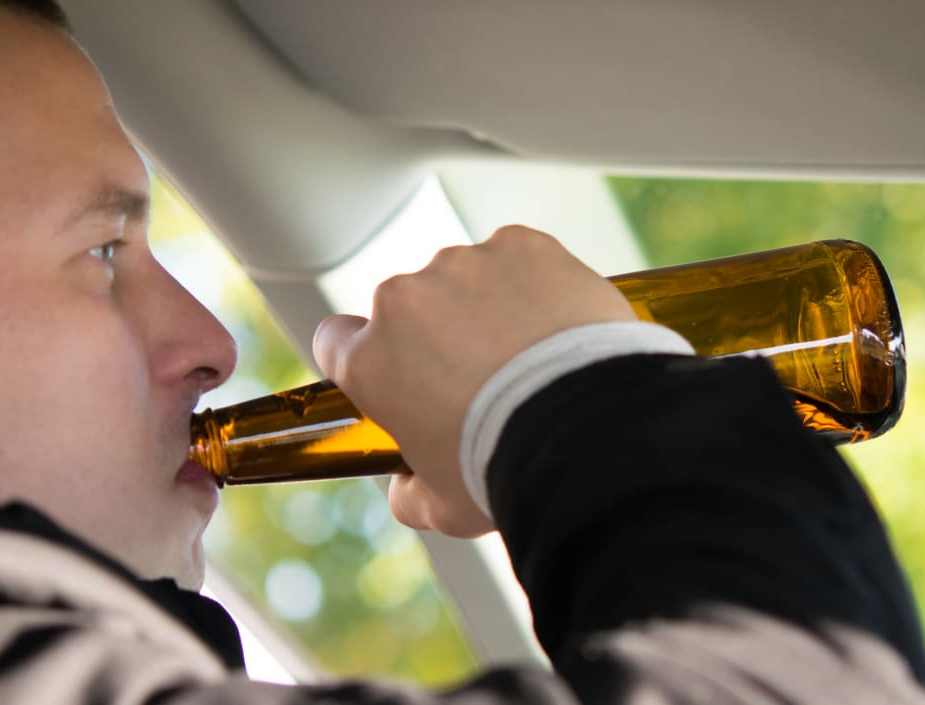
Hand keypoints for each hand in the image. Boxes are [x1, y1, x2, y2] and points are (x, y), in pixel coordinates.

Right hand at [312, 226, 637, 536]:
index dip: (367, 356)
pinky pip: (521, 257)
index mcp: (370, 360)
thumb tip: (406, 483)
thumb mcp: (440, 506)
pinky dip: (537, 282)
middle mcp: (405, 300)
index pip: (337, 341)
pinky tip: (562, 325)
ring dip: (490, 306)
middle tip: (489, 378)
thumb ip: (408, 488)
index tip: (399, 372)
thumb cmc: (507, 471)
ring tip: (537, 356)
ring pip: (468, 279)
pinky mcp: (522, 245)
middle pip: (410, 307)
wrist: (587, 430)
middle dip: (439, 334)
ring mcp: (465, 265)